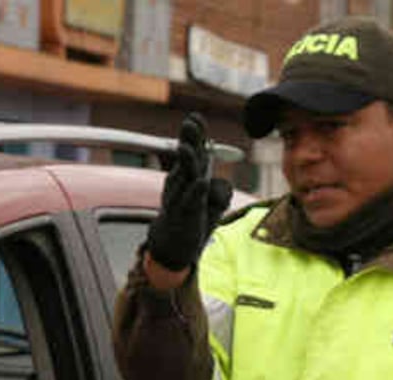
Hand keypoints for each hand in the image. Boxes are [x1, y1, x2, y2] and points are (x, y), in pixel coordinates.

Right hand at [144, 113, 233, 271]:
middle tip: (189, 124)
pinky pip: (190, 203)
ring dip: (188, 162)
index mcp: (187, 177)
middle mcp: (181, 185)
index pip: (193, 152)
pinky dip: (195, 193)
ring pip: (185, 178)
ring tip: (189, 148)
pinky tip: (201, 182)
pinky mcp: (184, 216)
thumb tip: (219, 182)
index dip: (195, 135)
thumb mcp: (211, 205)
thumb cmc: (193, 221)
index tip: (196, 117)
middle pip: (187, 159)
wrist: (173, 248)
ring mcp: (180, 200)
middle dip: (189, 141)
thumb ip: (220, 191)